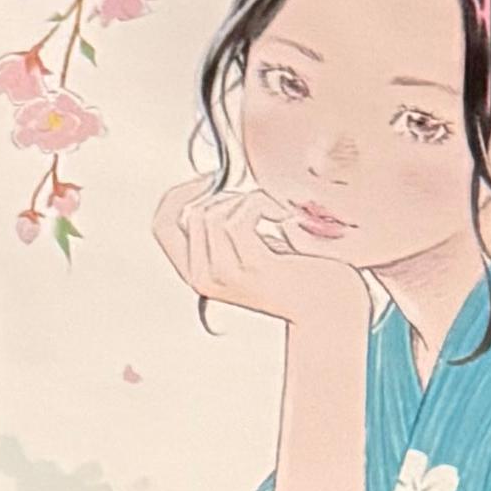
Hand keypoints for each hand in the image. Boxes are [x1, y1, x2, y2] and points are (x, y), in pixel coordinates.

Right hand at [156, 176, 364, 342]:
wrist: (328, 311)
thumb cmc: (297, 277)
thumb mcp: (250, 248)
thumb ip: (226, 225)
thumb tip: (215, 182)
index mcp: (198, 272)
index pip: (162, 224)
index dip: (180, 193)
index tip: (209, 179)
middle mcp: (204, 277)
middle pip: (190, 212)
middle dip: (224, 194)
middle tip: (258, 202)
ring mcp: (226, 275)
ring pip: (214, 212)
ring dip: (246, 200)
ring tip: (273, 213)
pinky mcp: (252, 268)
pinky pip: (241, 215)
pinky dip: (262, 204)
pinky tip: (282, 217)